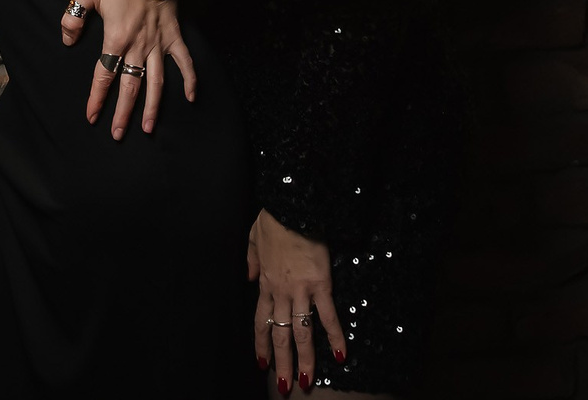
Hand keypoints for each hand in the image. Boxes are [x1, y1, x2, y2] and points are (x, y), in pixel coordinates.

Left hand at [59, 0, 196, 137]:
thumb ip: (73, 17)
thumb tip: (67, 40)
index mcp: (116, 39)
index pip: (103, 75)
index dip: (97, 98)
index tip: (92, 117)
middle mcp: (138, 47)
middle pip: (129, 87)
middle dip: (123, 113)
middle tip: (118, 135)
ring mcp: (158, 44)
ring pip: (156, 82)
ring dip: (153, 107)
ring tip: (149, 129)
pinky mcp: (174, 36)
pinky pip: (184, 62)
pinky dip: (189, 79)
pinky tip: (191, 98)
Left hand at [249, 209, 343, 393]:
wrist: (293, 206)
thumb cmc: (275, 218)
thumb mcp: (252, 237)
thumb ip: (250, 259)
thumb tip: (247, 276)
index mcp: (264, 282)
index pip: (260, 322)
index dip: (261, 344)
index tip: (261, 363)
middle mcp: (280, 292)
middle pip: (280, 335)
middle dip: (281, 363)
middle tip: (285, 386)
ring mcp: (300, 290)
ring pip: (301, 332)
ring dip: (304, 360)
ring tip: (305, 381)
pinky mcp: (321, 284)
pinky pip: (328, 315)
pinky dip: (334, 336)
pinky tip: (340, 355)